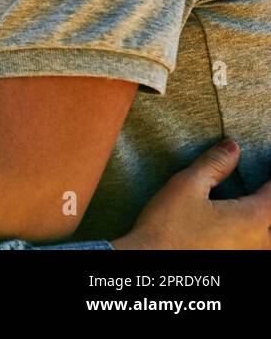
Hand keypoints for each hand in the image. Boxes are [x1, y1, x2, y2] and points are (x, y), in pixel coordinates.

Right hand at [112, 140, 270, 248]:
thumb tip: (232, 147)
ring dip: (264, 218)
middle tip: (262, 187)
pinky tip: (246, 231)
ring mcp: (248, 255)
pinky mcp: (235, 261)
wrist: (150, 261)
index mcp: (252, 218)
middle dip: (268, 198)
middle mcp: (258, 241)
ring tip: (254, 205)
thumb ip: (213, 165)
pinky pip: (258, 246)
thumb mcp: (186, 186)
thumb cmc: (167, 227)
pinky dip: (258, 235)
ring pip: (268, 237)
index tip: (266, 163)